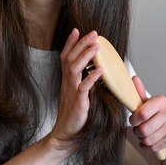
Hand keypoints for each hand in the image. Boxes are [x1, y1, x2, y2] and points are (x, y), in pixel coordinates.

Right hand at [50, 28, 102, 146]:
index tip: (76, 30)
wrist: (66, 134)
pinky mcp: (78, 102)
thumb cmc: (73, 115)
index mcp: (67, 80)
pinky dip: (92, 78)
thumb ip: (82, 80)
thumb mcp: (76, 93)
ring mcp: (72, 91)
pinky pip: (84, 87)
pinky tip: (99, 70)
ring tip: (96, 46)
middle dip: (81, 44)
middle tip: (93, 33)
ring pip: (75, 69)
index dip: (70, 43)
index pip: (66, 57)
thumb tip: (94, 69)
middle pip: (71, 58)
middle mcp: (67, 83)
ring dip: (86, 56)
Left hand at [129, 75, 165, 155]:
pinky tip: (148, 142)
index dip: (134, 120)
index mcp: (161, 101)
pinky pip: (153, 147)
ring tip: (143, 135)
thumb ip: (140, 92)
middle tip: (137, 129)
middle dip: (136, 132)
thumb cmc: (160, 113)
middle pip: (143, 130)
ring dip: (142, 139)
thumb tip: (133, 78)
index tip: (133, 120)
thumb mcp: (150, 102)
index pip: (142, 114)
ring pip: (148, 140)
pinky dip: (147, 146)